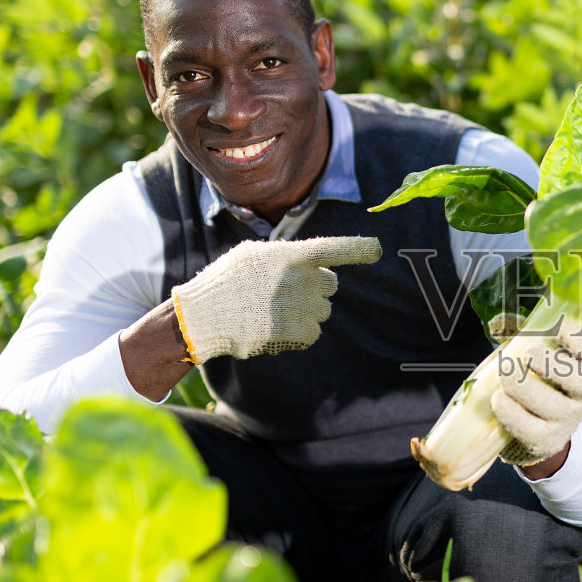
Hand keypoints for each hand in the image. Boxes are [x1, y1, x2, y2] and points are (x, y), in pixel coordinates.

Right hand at [170, 236, 380, 361]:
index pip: (333, 248)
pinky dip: (300, 333)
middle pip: (330, 284)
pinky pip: (314, 332)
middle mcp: (300, 278)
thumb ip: (285, 254)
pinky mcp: (297, 331)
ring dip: (306, 312)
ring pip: (322, 310)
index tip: (378, 248)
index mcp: (290, 254)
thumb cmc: (225, 282)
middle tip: (285, 293)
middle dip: (315, 289)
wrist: (204, 316)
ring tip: (273, 311)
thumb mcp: (252, 254)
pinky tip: (276, 328)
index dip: (359, 249)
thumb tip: (309, 261)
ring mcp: (300, 306)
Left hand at [491, 326, 581, 467]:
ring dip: (525, 387)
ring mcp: (567, 420)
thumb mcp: (541, 355)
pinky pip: (530, 429)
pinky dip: (512, 414)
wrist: (543, 426)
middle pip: (578, 381)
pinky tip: (498, 399)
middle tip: (526, 353)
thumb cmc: (540, 379)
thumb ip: (527, 334)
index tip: (560, 328)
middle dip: (550, 365)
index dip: (579, 341)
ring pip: (552, 406)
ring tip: (505, 372)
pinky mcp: (546, 440)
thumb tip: (498, 319)